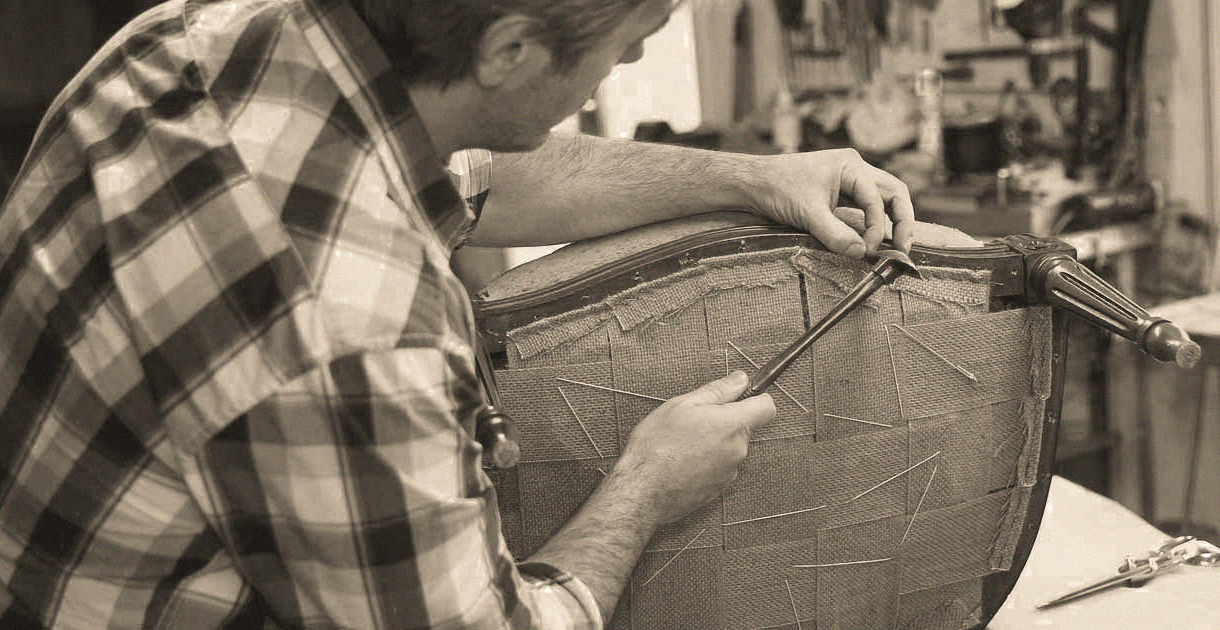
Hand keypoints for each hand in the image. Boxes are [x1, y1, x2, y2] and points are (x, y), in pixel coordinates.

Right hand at [612, 371, 774, 524]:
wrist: (643, 491)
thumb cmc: (657, 447)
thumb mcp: (682, 405)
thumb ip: (717, 390)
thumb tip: (739, 380)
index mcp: (732, 425)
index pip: (766, 407)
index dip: (755, 398)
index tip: (741, 395)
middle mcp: (737, 450)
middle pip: (743, 428)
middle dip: (724, 421)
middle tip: (694, 420)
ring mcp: (729, 472)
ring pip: (729, 448)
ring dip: (713, 443)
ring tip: (683, 443)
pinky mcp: (718, 489)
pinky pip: (719, 467)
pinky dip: (705, 462)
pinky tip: (682, 460)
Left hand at [747, 148, 915, 258]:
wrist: (752, 183)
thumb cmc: (777, 188)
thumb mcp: (808, 214)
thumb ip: (835, 235)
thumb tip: (860, 253)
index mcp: (851, 166)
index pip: (877, 198)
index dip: (878, 226)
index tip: (869, 249)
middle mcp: (854, 169)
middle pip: (893, 193)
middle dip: (902, 220)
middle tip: (903, 248)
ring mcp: (848, 180)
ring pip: (882, 198)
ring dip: (891, 221)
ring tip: (894, 246)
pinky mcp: (838, 193)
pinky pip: (865, 206)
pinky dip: (873, 222)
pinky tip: (873, 239)